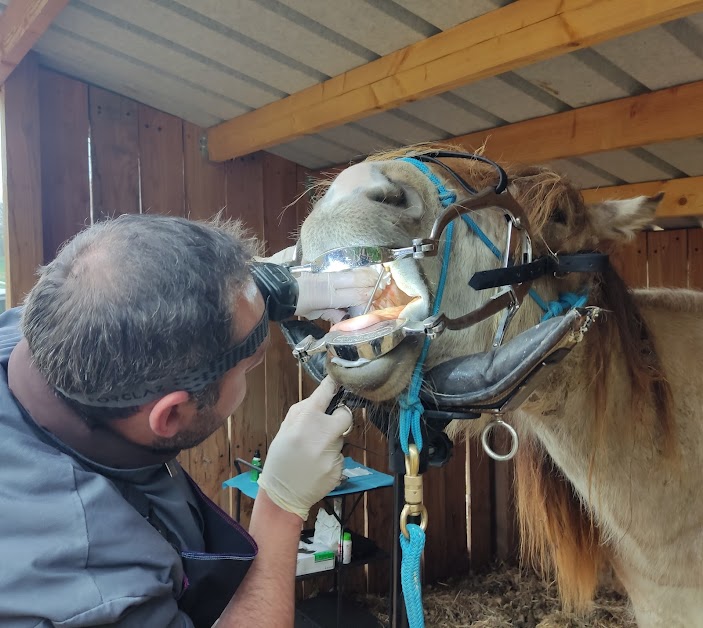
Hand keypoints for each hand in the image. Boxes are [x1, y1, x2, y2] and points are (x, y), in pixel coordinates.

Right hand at [257, 377, 352, 520]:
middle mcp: (322, 435)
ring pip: (341, 438)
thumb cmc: (281, 459)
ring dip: (332, 442)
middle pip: (345, 416)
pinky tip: (317, 467)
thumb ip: (301, 411)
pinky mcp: (339, 468)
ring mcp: (332, 453)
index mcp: (305, 421)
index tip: (338, 378)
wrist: (283, 495)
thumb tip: (320, 397)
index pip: (325, 394)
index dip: (333, 384)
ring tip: (313, 454)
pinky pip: (340, 456)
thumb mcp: (283, 431)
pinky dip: (331, 459)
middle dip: (339, 418)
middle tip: (326, 427)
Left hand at [294, 268, 379, 322]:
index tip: (375, 301)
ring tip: (375, 277)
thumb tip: (346, 316)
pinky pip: (343, 268)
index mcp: (330, 295)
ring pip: (353, 270)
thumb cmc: (294, 304)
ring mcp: (328, 272)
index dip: (369, 298)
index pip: (358, 295)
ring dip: (366, 274)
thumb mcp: (314, 313)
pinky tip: (360, 274)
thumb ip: (332, 313)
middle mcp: (331, 281)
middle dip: (372, 281)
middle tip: (381, 285)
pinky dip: (354, 271)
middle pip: (360, 278)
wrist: (276, 288)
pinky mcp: (323, 267)